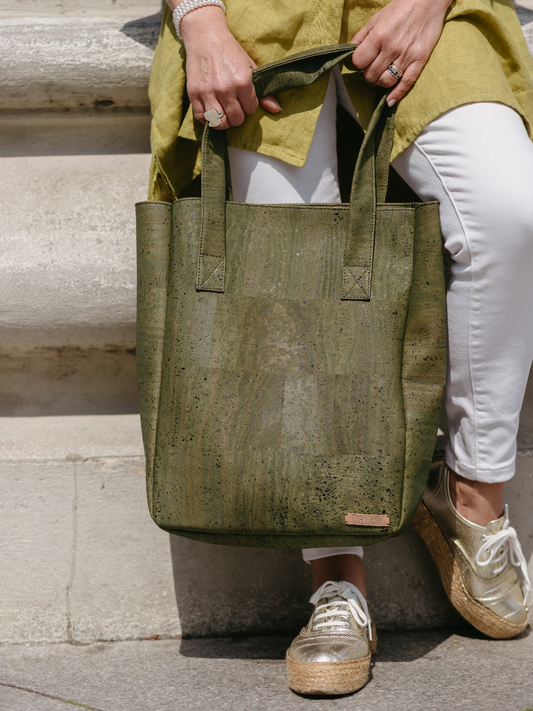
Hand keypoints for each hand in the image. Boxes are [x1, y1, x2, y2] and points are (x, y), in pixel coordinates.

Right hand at [179, 6, 280, 128]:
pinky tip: (211, 112)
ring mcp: (208, 92)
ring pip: (220, 123)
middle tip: (234, 106)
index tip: (243, 97)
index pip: (250, 109)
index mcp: (242, 81)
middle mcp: (226, 89)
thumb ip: (262, 91)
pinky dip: (207, 119)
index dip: (248, 105)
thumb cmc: (230, 51)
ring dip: (223, 121)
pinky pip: (202, 118)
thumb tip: (276, 109)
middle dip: (237, 115)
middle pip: (236, 119)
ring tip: (224, 112)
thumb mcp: (250, 67)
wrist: (205, 35)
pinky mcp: (194, 93)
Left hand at [351, 0, 451, 105]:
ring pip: (385, 82)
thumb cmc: (401, 8)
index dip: (358, 63)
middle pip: (371, 75)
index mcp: (379, 36)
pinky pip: (406, 84)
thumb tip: (350, 52)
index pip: (359, 62)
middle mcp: (391, 48)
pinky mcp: (419, 61)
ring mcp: (406, 56)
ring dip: (379, 83)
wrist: (429, 0)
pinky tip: (389, 101)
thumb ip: (362, 36)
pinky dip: (396, 95)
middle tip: (372, 68)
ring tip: (381, 76)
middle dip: (368, 74)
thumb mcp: (376, 18)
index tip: (362, 60)